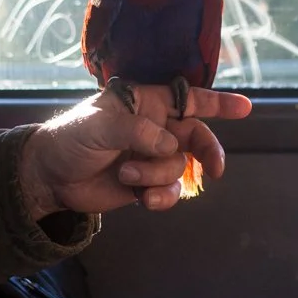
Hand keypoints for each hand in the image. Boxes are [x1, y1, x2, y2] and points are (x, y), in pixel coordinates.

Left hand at [17, 84, 251, 216]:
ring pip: (179, 167)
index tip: (246, 108)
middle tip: (214, 169)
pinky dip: (161, 197)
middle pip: (196, 137)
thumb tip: (169, 146)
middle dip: (207, 152)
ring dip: (157, 175)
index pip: (189, 98)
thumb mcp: (100, 125)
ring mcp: (152, 157)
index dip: (218, 103)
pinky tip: (144, 199)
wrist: (50, 177)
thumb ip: (137, 132)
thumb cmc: (71, 138)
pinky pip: (170, 192)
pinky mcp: (146, 184)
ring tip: (127, 175)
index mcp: (147, 103)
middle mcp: (155, 128)